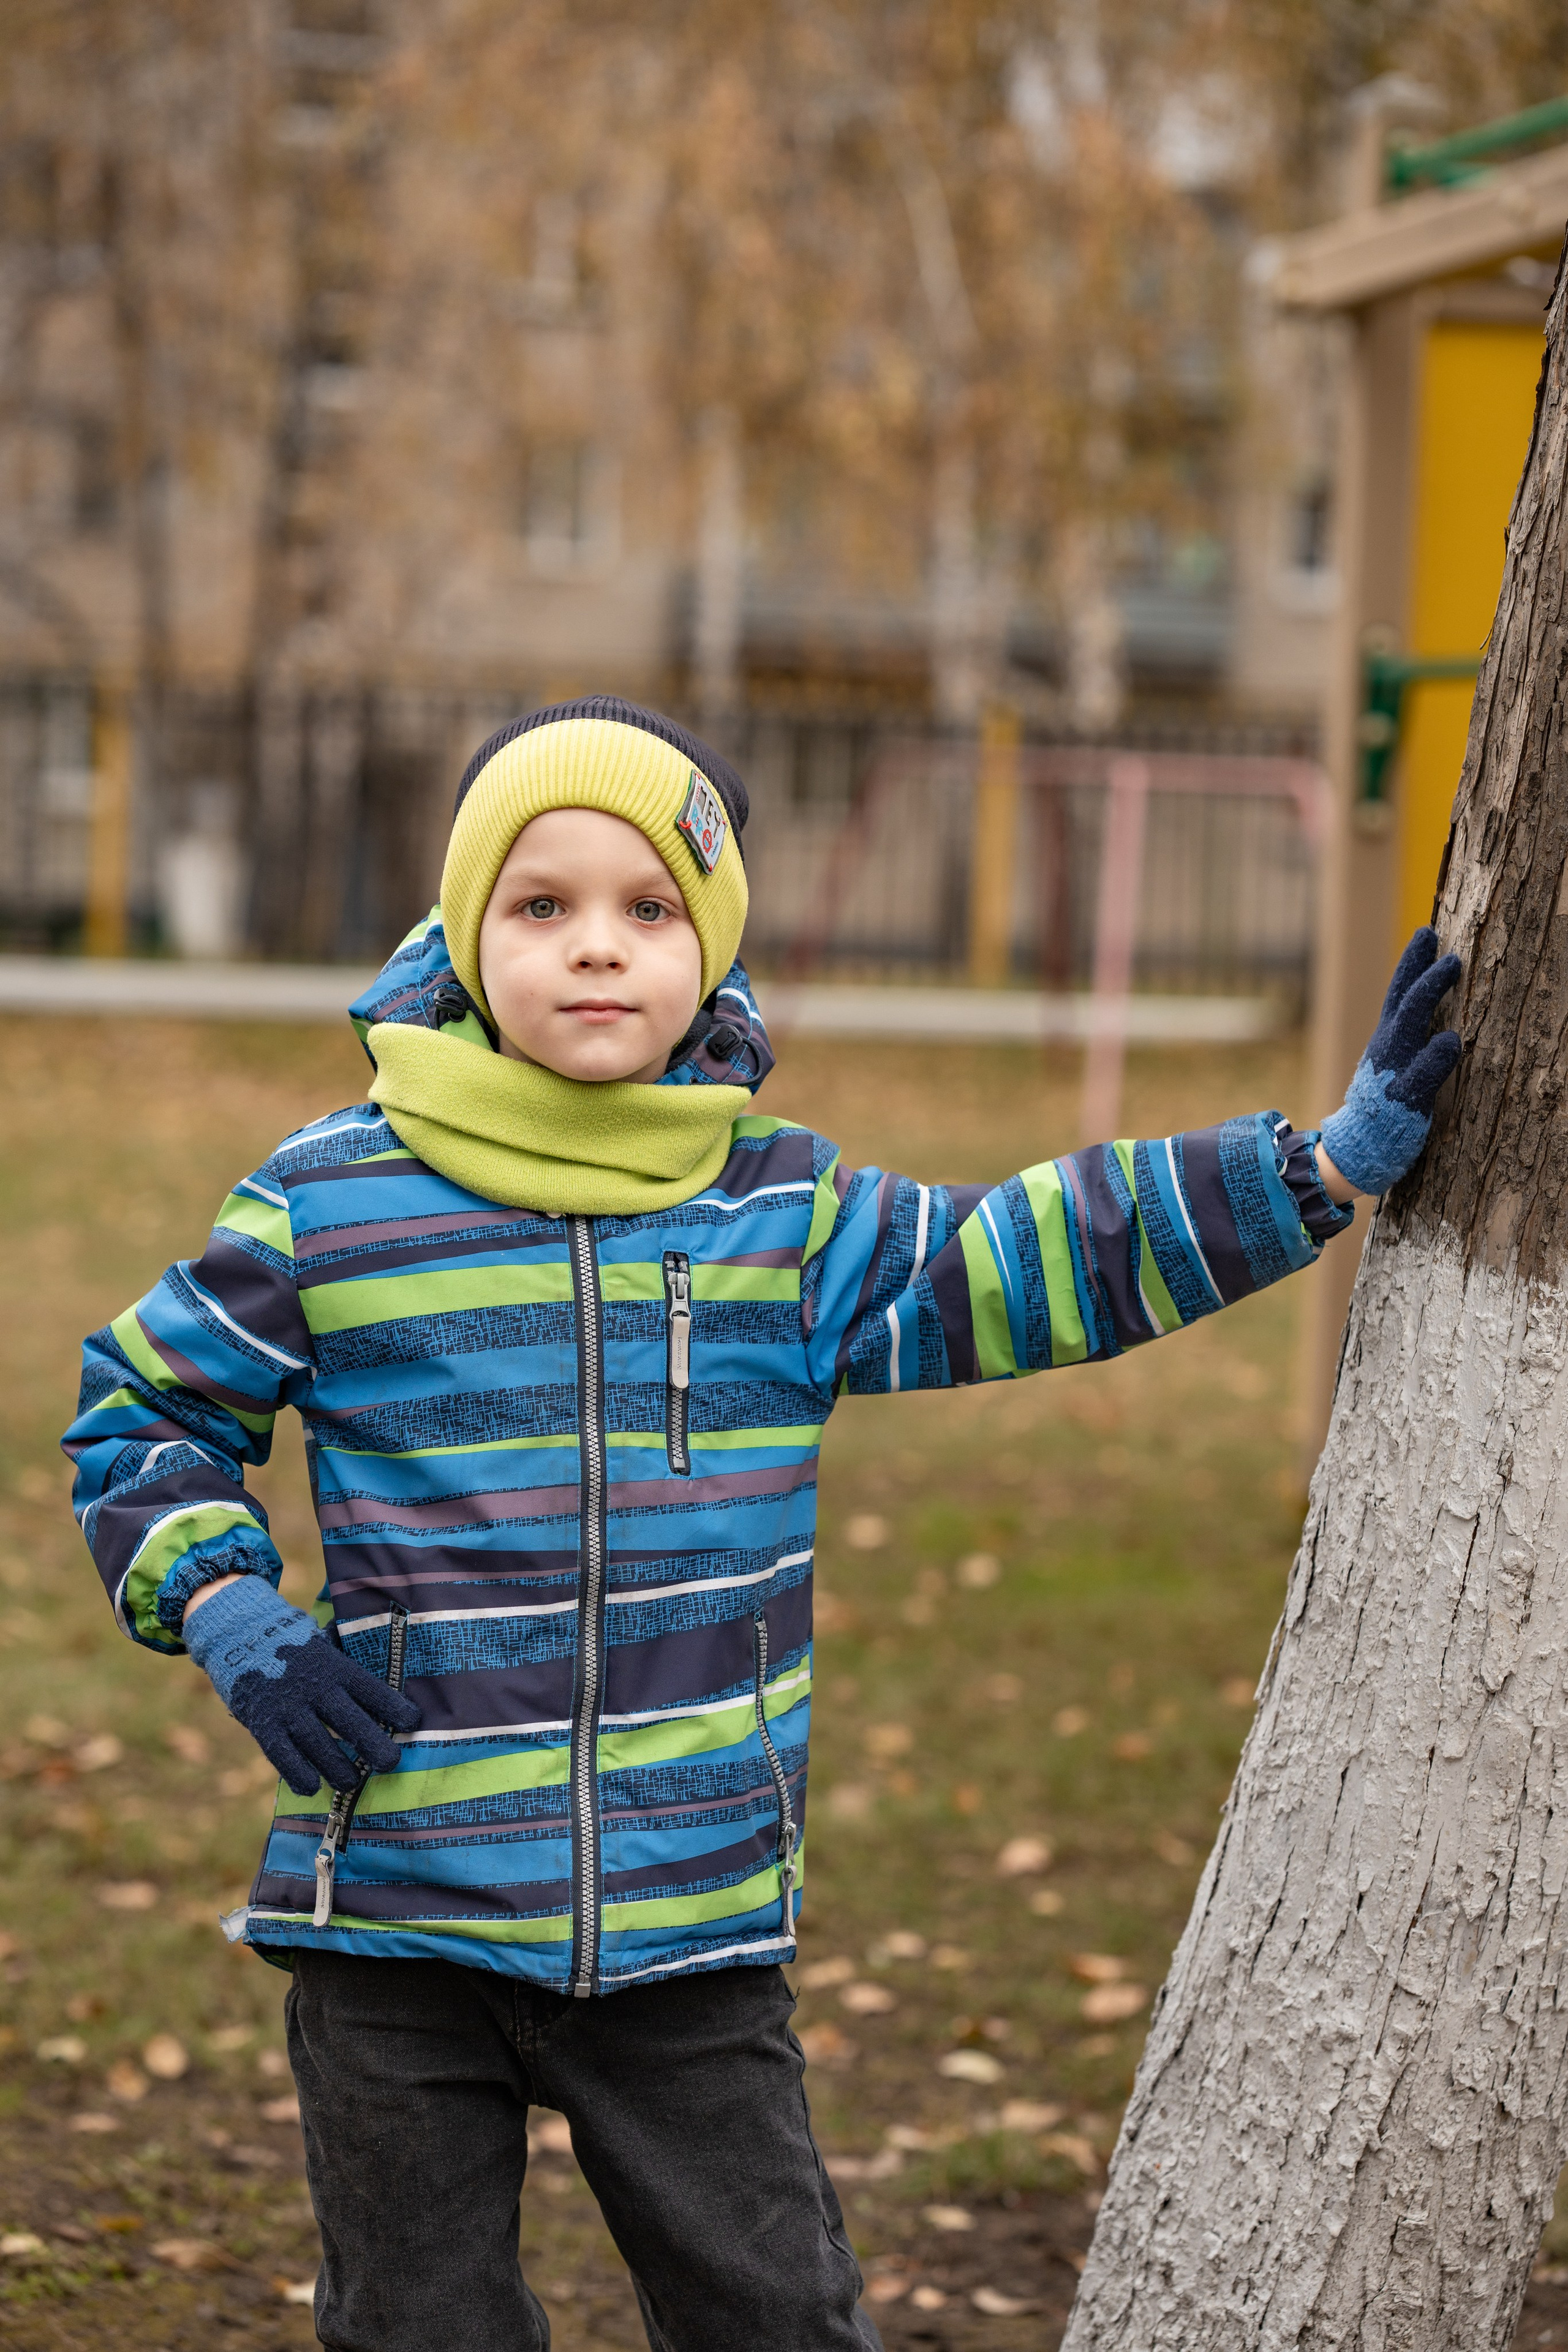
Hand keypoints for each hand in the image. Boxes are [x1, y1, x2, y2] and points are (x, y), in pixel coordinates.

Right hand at [182, 1574, 419, 1797]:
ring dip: (338, 1768)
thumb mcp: (325, 1646)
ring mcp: (288, 1707)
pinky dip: (298, 1773)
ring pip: (318, 1745)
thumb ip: (349, 1661)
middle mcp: (314, 1687)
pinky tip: (312, 1786)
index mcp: (334, 1666)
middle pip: (349, 1721)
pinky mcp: (263, 1724)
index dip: (393, 1707)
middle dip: (373, 1745)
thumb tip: (388, 1665)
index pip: (371, 1689)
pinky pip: (282, 1755)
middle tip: (391, 1763)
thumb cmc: (297, 1648)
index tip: (413, 1722)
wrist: (241, 1638)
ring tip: (353, 1782)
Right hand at [1319, 927, 1461, 1196]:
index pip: (1399, 993)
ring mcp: (1395, 1071)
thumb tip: (1430, 1015)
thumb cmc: (1381, 1107)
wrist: (1357, 1149)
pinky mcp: (1405, 1099)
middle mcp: (1388, 1049)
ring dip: (1430, 992)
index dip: (1413, 962)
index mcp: (1387, 1040)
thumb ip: (1406, 1040)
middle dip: (1422, 968)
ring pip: (1411, 1024)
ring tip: (1452, 967)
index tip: (1427, 933)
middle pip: (1404, 999)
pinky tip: (1452, 1039)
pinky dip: (1436, 1055)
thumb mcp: (1391, 1065)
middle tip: (1441, 943)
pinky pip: (1422, 1073)